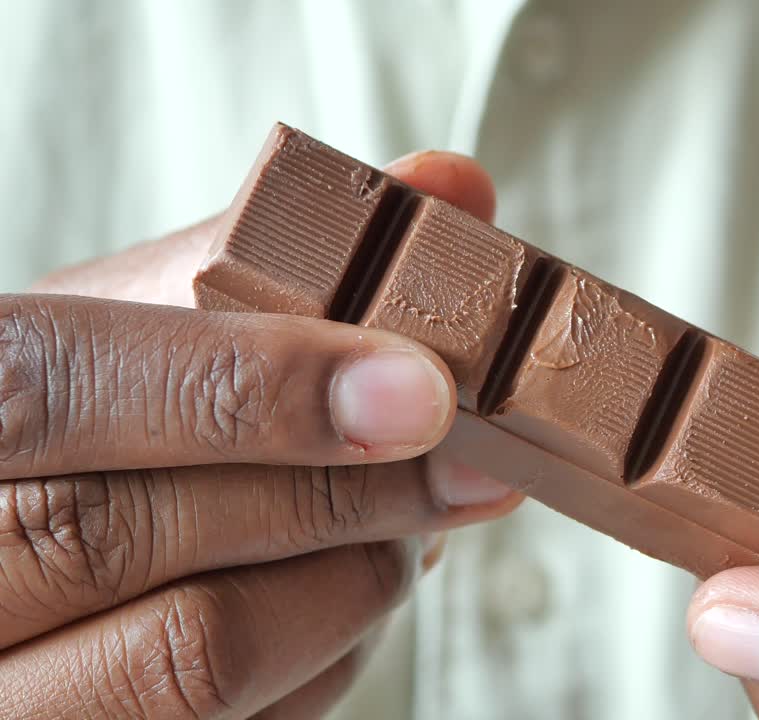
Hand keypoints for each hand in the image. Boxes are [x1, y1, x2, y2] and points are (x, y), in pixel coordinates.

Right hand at [1, 154, 517, 718]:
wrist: (9, 558)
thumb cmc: (73, 422)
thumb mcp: (121, 319)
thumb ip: (267, 253)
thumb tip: (452, 185)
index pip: (53, 388)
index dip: (250, 387)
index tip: (420, 392)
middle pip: (128, 533)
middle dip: (341, 494)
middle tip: (472, 462)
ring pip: (187, 660)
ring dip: (348, 582)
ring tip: (417, 525)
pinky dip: (329, 656)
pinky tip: (357, 592)